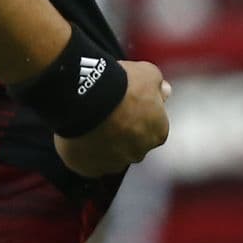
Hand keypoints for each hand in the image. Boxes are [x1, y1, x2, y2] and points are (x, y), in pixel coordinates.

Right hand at [55, 61, 171, 176]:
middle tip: (109, 114)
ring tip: (91, 124)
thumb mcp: (148, 74)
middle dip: (123, 133)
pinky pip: (88, 164)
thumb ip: (158, 85)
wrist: (87, 95)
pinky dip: (84, 153)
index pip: (153, 129)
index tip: (128, 106)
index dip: (140, 116)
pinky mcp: (88, 168)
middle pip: (133, 145)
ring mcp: (112, 164)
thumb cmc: (121, 84)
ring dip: (103, 144)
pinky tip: (79, 136)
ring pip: (110, 156)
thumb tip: (164, 92)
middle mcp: (139, 153)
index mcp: (158, 133)